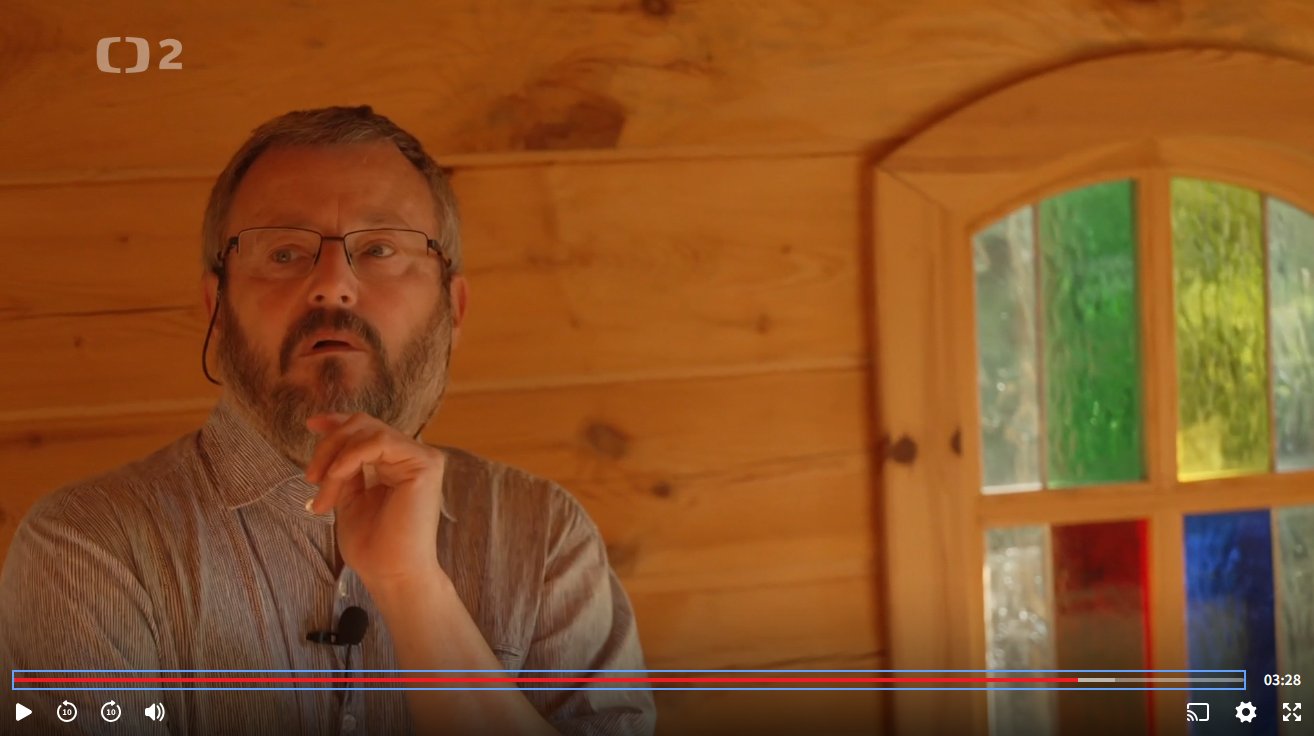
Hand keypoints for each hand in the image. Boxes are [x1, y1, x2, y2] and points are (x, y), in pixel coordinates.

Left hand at [304, 412, 447, 590]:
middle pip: (364, 424)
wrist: (391, 573)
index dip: (338, 422)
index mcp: (397, 463)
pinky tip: (336, 477)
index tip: (311, 425)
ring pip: (368, 431)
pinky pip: (379, 442)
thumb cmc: (372, 545)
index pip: (367, 429)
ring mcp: (421, 458)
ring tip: (323, 493)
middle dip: (329, 445)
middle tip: (310, 478)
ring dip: (336, 458)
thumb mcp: (349, 496)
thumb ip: (344, 467)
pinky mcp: (425, 464)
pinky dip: (350, 457)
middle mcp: (413, 456)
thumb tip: (327, 432)